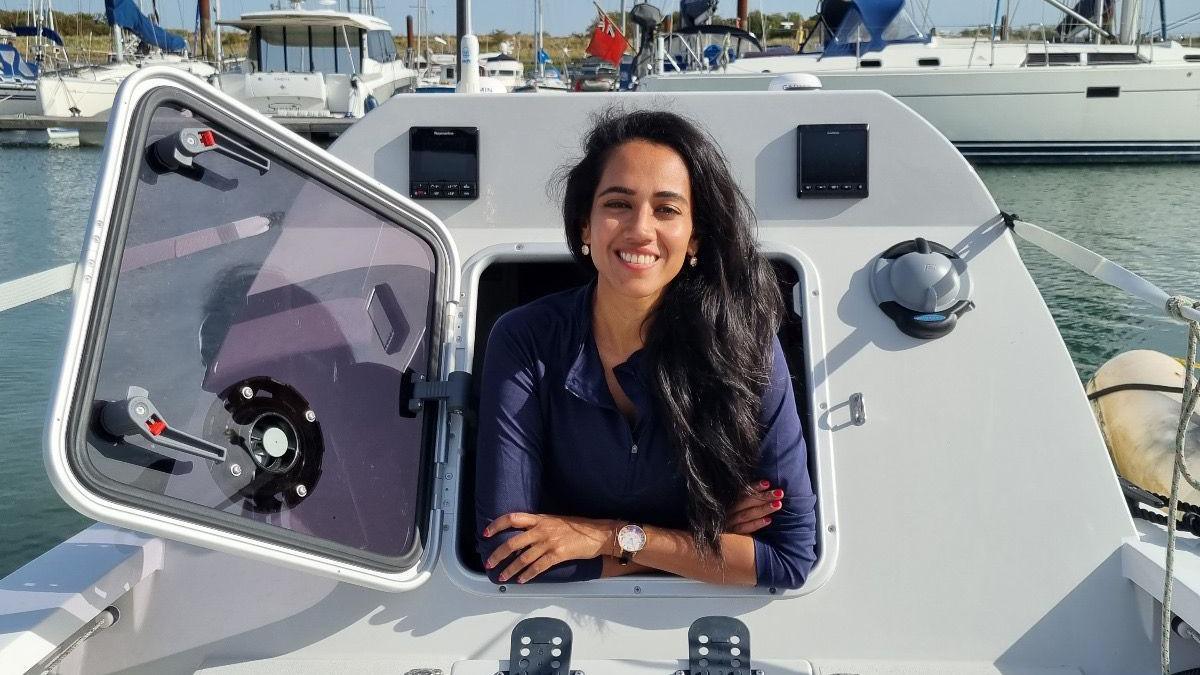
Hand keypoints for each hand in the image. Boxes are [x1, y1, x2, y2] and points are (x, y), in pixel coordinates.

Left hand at [483, 512, 616, 582]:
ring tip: (502, 577)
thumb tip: (524, 536)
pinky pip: (538, 567)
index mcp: (540, 518)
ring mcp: (549, 542)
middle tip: (489, 563)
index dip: (497, 525)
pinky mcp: (557, 554)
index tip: (486, 533)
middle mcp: (542, 529)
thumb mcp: (555, 521)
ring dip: (511, 569)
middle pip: (513, 541)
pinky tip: (521, 580)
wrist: (597, 533)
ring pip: (523, 558)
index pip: (512, 518)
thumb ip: (539, 526)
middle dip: (498, 554)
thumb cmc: (577, 528)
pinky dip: (527, 575)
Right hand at [726, 480, 783, 534]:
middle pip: (746, 502)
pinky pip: (745, 529)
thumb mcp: (733, 505)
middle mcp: (726, 511)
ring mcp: (728, 523)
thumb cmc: (731, 516)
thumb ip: (744, 498)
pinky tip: (769, 520)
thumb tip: (764, 486)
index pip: (741, 492)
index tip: (767, 483)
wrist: (714, 541)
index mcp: (726, 501)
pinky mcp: (731, 535)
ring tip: (778, 504)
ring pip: (747, 515)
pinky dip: (756, 524)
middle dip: (763, 497)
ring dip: (763, 509)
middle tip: (779, 493)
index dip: (754, 487)